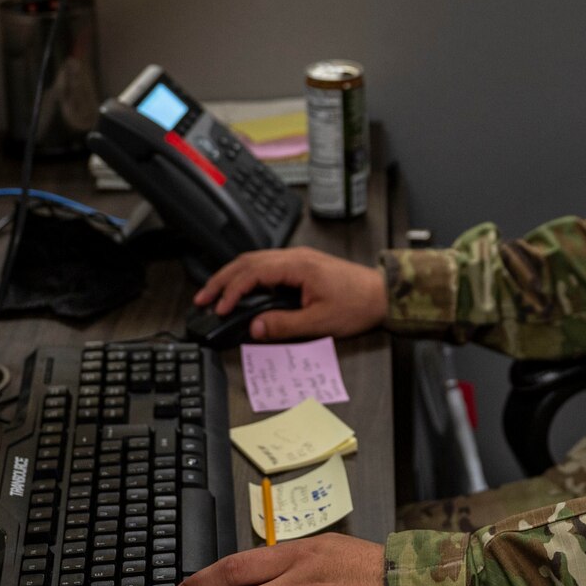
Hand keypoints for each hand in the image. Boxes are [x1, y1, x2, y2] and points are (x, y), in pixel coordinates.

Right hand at [193, 246, 388, 340]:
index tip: (219, 308)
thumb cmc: (358, 305)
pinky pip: (267, 265)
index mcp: (298, 266)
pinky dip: (248, 276)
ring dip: (232, 276)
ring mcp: (298, 259)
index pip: (253, 273)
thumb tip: (255, 327)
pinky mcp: (302, 266)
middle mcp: (295, 257)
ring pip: (255, 261)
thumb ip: (284, 325)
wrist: (382, 294)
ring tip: (214, 294)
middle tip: (202, 298)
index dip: (231, 291)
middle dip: (222, 279)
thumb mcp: (320, 322)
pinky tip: (241, 289)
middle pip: (248, 261)